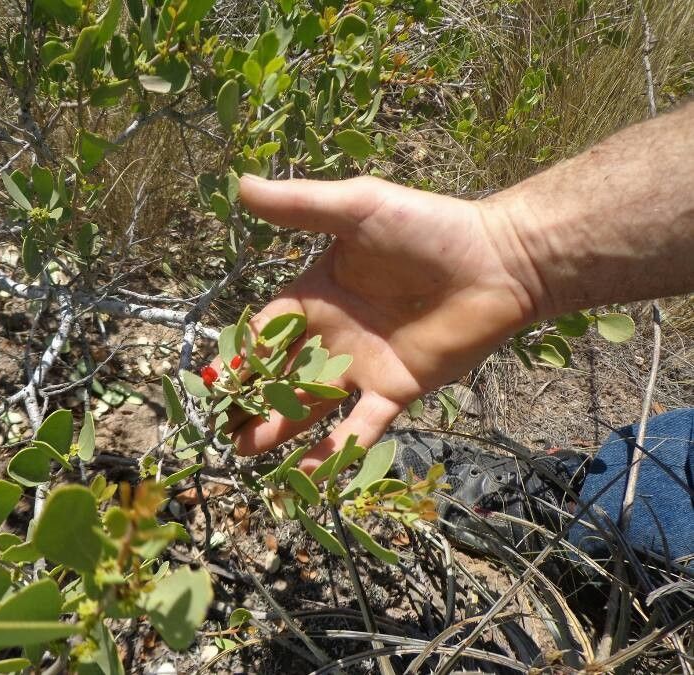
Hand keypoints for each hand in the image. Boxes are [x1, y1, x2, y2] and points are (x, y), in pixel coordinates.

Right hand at [222, 175, 535, 471]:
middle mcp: (331, 337)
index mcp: (314, 297)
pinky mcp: (394, 390)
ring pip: (308, 406)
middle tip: (220, 428)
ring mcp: (361, 368)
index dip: (236, 355)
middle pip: (278, 376)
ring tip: (244, 452)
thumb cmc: (426, 227)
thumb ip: (300, 207)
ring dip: (277, 428)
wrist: (497, 262)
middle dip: (249, 401)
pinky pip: (359, 427)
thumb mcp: (356, 208)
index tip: (208, 381)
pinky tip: (307, 475)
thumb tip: (241, 185)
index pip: (263, 332)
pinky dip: (335, 451)